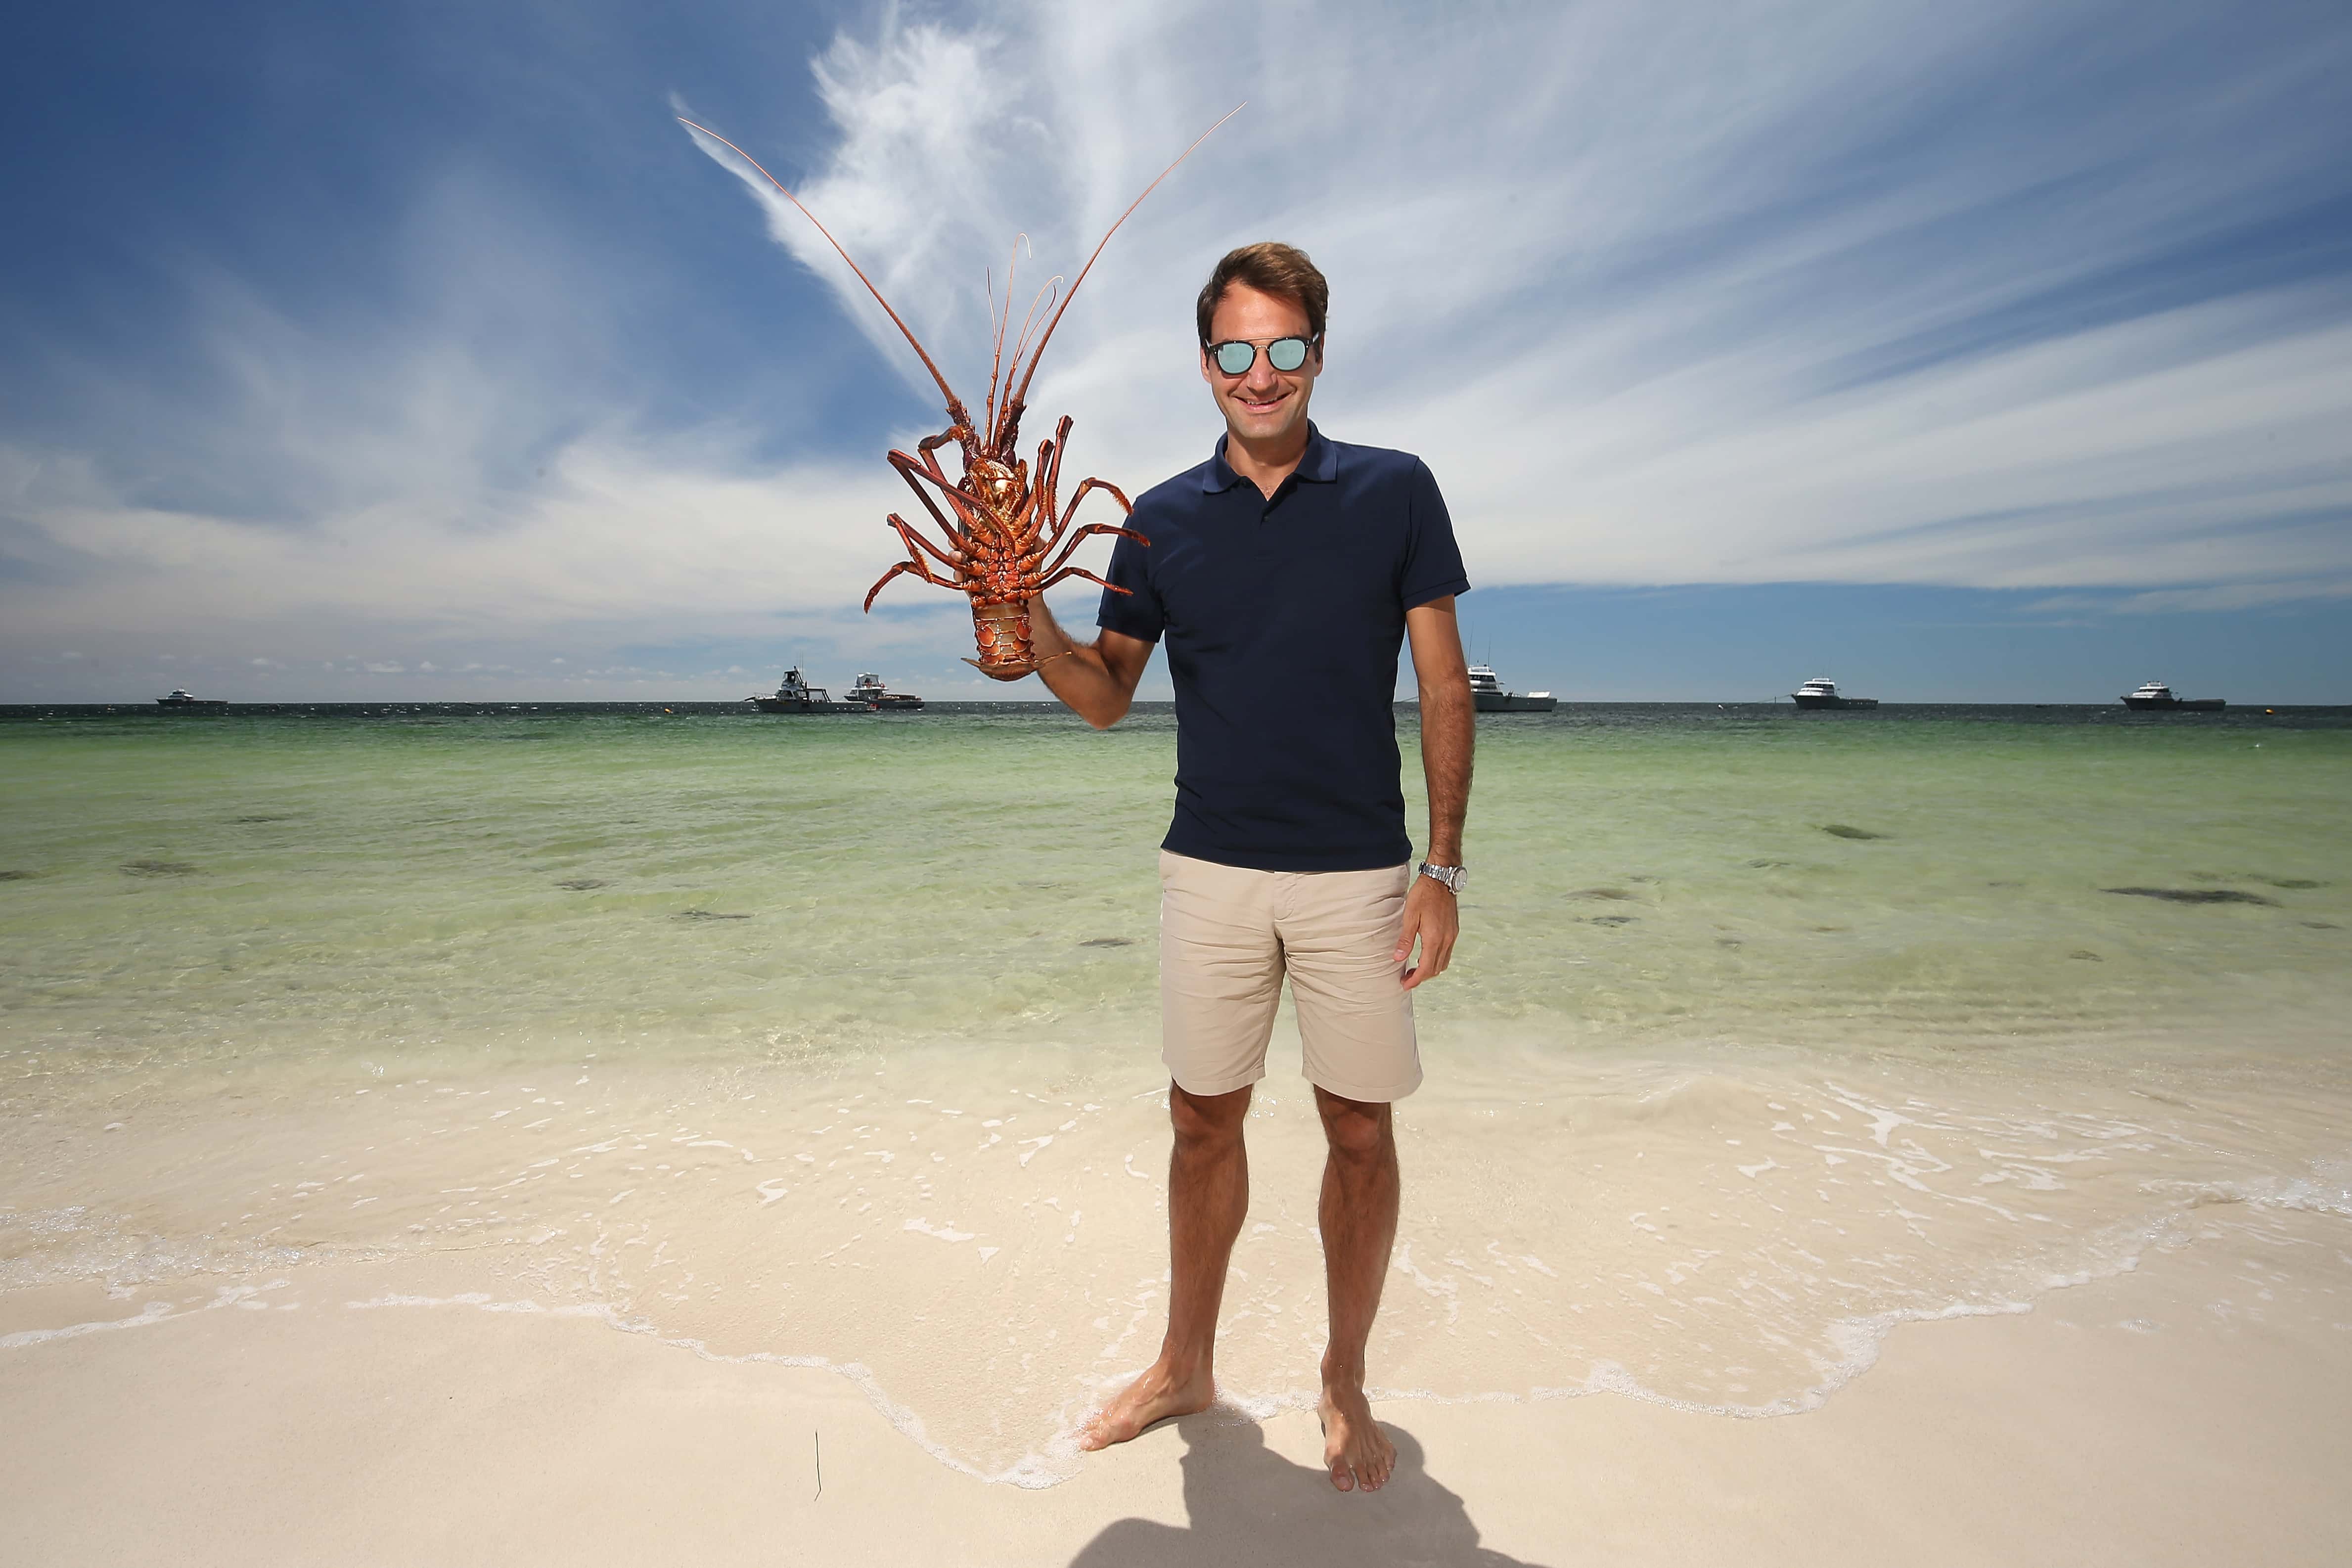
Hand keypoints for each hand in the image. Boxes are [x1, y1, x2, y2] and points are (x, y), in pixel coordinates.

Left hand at [1394, 873, 1458, 989]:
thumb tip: (1398, 958)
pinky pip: (1447, 953)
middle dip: (1421, 977)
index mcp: (1434, 938)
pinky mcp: (1454, 931)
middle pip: (1436, 969)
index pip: (1426, 968)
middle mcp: (1446, 940)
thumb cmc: (1423, 895)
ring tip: (1414, 969)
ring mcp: (1452, 936)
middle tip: (1406, 978)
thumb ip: (1405, 939)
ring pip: (1443, 963)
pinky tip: (1425, 955)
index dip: (1415, 980)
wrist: (1441, 879)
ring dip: (1430, 969)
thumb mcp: (1410, 916)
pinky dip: (1436, 960)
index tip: (1405, 985)